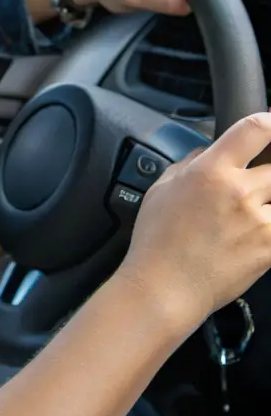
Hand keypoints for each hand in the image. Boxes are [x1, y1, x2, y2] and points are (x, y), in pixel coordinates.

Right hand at [118, 113, 270, 335]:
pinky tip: (259, 230)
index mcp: (210, 171)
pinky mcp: (269, 248)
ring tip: (257, 204)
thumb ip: (189, 163)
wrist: (164, 288)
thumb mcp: (162, 189)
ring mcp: (258, 222)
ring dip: (270, 198)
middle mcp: (238, 192)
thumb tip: (206, 149)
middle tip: (262, 177)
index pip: (256, 128)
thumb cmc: (157, 242)